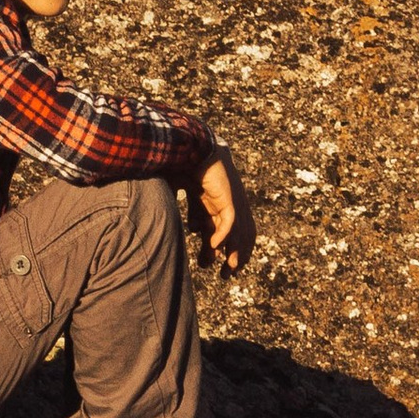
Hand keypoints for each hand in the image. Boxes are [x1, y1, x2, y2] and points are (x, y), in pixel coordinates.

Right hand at [193, 145, 254, 275]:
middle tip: (227, 275)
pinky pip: (229, 221)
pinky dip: (224, 236)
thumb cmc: (178, 162)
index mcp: (214, 200)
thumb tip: (184, 230)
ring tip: (229, 270)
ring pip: (240, 232)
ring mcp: (230, 199)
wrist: (187, 142)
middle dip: (233, 256)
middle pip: (238, 235)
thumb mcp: (180, 193)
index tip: (209, 264)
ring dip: (235, 253)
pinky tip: (214, 248)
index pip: (223, 230)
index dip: (218, 249)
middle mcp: (226, 201)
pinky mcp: (228, 196)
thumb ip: (183, 211)